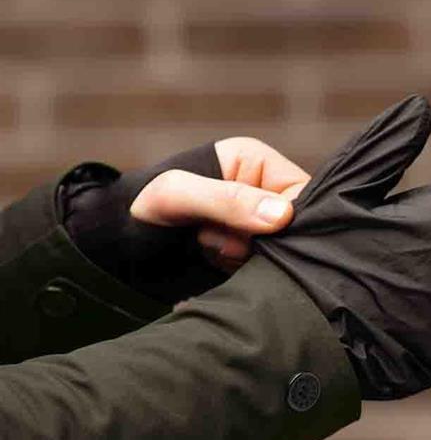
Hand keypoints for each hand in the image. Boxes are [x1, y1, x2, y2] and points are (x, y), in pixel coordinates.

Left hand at [130, 137, 309, 273]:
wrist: (119, 244)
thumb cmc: (143, 205)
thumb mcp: (180, 194)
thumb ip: (230, 200)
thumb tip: (284, 216)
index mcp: (258, 166)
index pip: (302, 195)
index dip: (287, 220)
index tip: (253, 233)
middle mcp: (264, 196)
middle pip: (294, 228)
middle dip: (260, 242)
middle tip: (218, 240)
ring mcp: (257, 229)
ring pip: (279, 253)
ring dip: (244, 258)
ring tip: (208, 247)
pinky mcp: (249, 257)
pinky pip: (262, 271)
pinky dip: (240, 273)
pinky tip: (211, 261)